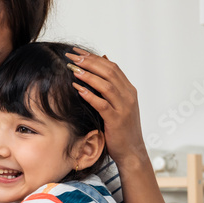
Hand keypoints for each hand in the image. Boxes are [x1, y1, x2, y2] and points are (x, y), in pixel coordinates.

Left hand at [65, 49, 146, 165]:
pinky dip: (90, 95)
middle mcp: (128, 96)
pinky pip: (102, 104)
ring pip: (106, 85)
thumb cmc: (121, 128)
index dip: (93, 57)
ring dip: (88, 75)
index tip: (77, 51)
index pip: (111, 67)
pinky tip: (78, 89)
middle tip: (71, 56)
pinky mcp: (117, 120)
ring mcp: (124, 107)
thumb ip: (112, 83)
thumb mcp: (119, 103)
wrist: (132, 151)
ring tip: (72, 69)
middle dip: (88, 62)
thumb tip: (103, 59)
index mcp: (129, 90)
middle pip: (108, 72)